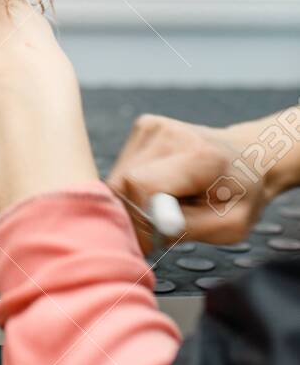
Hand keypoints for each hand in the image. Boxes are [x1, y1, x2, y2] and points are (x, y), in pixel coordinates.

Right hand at [107, 114, 266, 250]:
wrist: (246, 157)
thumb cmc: (240, 195)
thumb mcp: (231, 225)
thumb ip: (189, 228)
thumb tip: (149, 225)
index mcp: (202, 157)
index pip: (143, 187)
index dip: (141, 219)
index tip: (155, 238)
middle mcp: (171, 134)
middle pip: (124, 184)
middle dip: (138, 212)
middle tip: (167, 219)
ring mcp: (153, 126)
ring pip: (118, 179)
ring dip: (136, 199)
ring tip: (169, 199)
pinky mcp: (142, 127)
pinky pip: (121, 169)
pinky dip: (136, 186)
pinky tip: (161, 184)